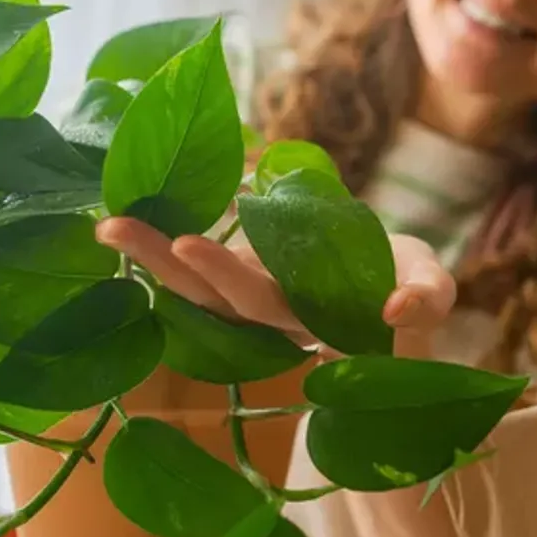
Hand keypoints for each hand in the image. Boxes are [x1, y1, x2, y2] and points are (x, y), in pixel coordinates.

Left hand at [95, 217, 454, 358]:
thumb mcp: (431, 288)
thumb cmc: (409, 288)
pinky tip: (125, 220)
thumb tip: (397, 308)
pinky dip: (159, 245)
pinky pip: (193, 265)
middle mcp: (267, 314)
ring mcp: (249, 295)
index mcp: (308, 316)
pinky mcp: (241, 271)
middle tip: (114, 227)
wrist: (392, 290)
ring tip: (105, 224)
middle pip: (206, 295)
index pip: (259, 302)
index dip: (224, 275)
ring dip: (148, 256)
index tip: (190, 242)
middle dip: (162, 262)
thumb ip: (426, 298)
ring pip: (191, 286)